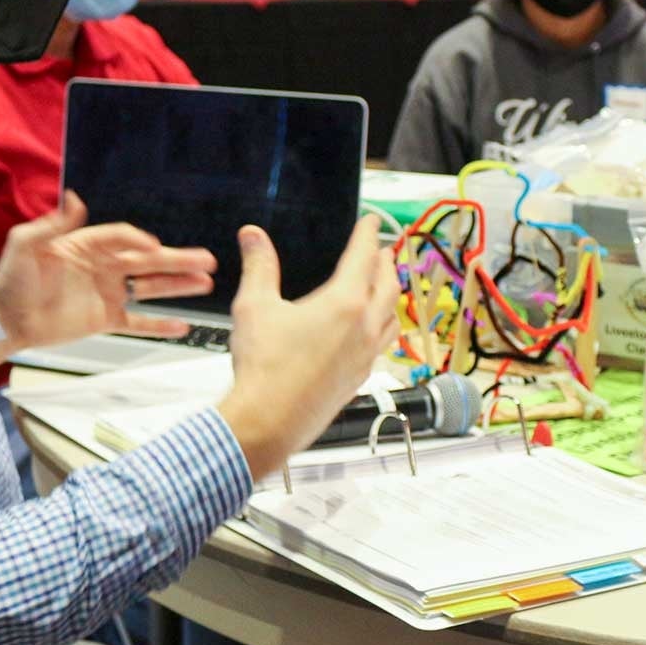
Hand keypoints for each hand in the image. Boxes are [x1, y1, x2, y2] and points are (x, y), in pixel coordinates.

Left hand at [0, 192, 215, 352]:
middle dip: (178, 260)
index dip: (141, 242)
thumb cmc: (12, 280)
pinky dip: (158, 324)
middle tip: (208, 259)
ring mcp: (107, 293)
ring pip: (150, 288)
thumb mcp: (25, 246)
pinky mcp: (104, 319)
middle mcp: (103, 267)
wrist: (4, 319)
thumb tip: (74, 199)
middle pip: (147, 261)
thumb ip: (50, 225)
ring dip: (178, 285)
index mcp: (87, 245)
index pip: (123, 238)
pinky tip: (183, 326)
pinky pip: (136, 321)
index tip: (156, 248)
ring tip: (207, 283)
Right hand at [215, 216, 399, 478]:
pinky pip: (382, 346)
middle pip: (387, 286)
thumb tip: (253, 236)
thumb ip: (259, 266)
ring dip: (391, 297)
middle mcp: (364, 328)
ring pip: (392, 319)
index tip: (371, 223)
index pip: (363, 258)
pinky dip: (383, 329)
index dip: (367, 235)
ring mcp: (365, 356)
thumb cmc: (263, 368)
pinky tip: (371, 334)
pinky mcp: (359, 379)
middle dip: (386, 264)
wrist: (268, 421)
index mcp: (344, 304)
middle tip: (383, 250)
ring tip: (386, 288)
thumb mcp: (255, 307)